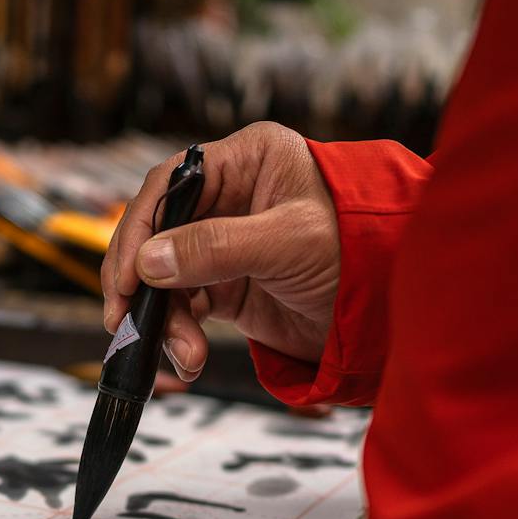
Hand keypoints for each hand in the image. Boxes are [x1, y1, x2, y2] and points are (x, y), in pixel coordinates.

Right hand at [102, 123, 339, 380]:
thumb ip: (217, 247)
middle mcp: (230, 197)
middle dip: (142, 282)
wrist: (391, 310)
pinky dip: (179, 333)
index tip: (126, 273)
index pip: (170, 183)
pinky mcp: (227, 286)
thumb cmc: (359, 249)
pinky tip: (190, 356)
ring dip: (164, 318)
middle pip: (159, 233)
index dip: (140, 227)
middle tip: (126, 320)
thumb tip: (149, 261)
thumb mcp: (288, 242)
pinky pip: (184, 306)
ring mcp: (225, 244)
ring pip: (166, 276)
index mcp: (246, 161)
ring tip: (183, 352)